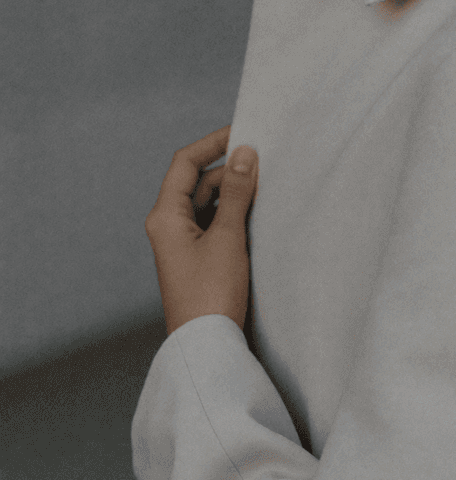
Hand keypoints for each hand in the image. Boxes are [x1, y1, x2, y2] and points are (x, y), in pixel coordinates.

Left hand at [144, 125, 257, 335]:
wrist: (207, 347)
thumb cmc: (211, 293)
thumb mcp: (227, 236)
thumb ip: (237, 192)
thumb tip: (244, 153)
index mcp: (165, 216)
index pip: (185, 163)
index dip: (212, 143)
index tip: (243, 132)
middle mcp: (169, 225)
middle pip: (198, 181)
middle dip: (229, 168)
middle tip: (264, 161)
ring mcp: (183, 243)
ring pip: (208, 202)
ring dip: (234, 191)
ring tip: (265, 185)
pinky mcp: (198, 258)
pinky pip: (214, 222)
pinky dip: (234, 212)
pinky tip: (257, 211)